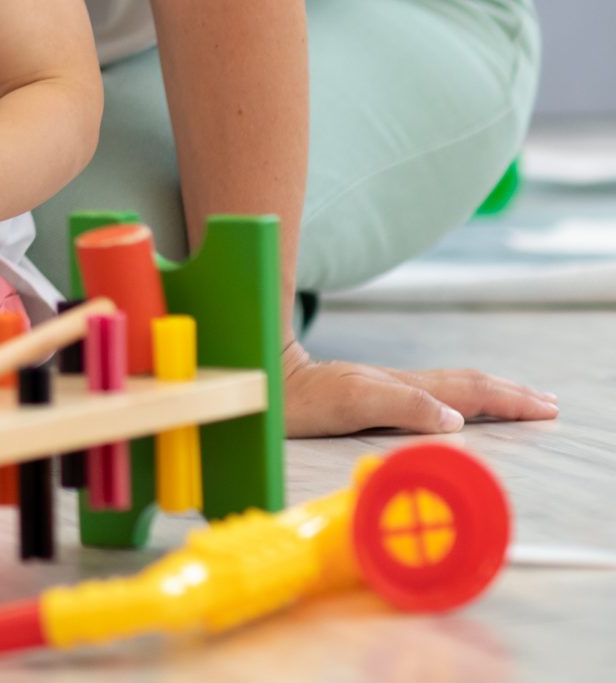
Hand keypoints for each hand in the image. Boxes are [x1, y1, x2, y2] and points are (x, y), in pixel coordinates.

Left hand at [281, 340, 558, 437]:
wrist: (251, 376)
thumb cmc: (295, 397)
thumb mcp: (349, 403)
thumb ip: (402, 407)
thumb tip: (458, 422)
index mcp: (399, 387)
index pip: (467, 391)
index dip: (507, 400)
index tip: (545, 409)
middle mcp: (393, 383)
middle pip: (463, 384)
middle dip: (509, 394)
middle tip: (548, 404)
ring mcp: (378, 385)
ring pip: (446, 385)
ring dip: (486, 393)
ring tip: (516, 399)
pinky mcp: (362, 392)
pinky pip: (424, 392)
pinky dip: (454, 397)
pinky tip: (453, 404)